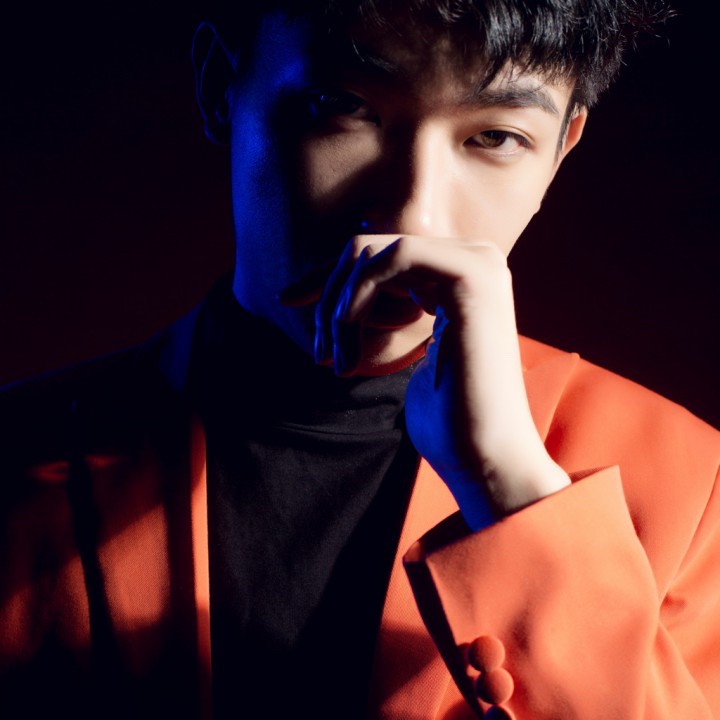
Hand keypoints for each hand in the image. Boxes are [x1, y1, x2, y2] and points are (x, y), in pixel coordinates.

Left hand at [292, 234, 569, 529]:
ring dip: (339, 305)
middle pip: (371, 249)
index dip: (329, 278)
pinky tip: (348, 332)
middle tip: (319, 351)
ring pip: (374, 253)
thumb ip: (383, 311)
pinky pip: (393, 258)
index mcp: (459, 276)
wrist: (482, 453)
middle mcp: (474, 260)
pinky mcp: (472, 277)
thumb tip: (335, 293)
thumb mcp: (399, 350)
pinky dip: (357, 292)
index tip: (289, 300)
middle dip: (328, 295)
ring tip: (333, 357)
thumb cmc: (444, 416)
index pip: (378, 256)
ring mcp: (478, 264)